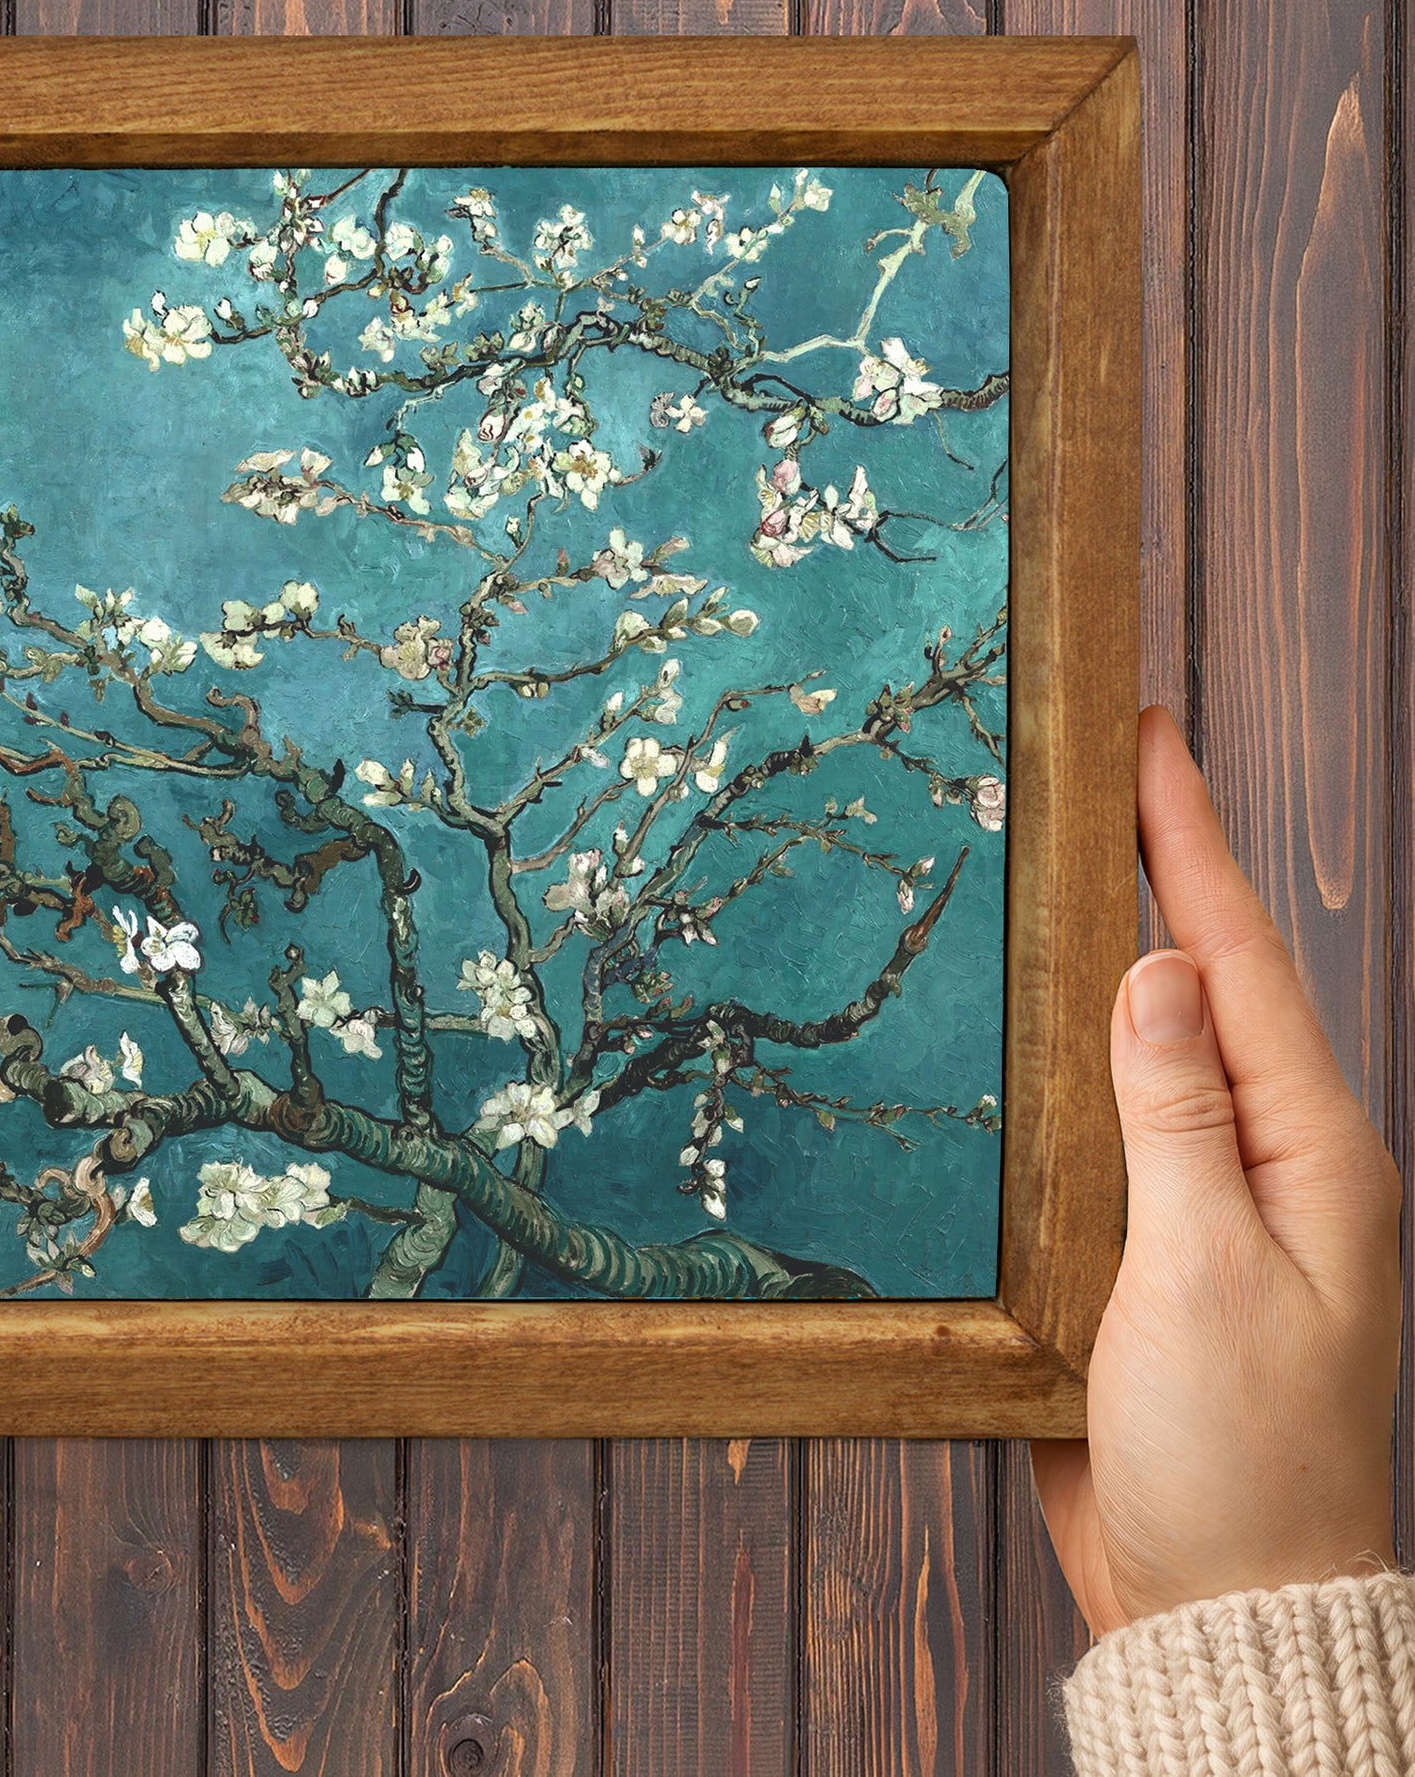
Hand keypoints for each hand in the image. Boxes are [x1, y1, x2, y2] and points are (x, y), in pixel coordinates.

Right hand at [1033, 706, 1400, 1636]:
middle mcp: (1271, 1159)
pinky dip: (1068, 1058)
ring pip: (1148, 1047)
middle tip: (1101, 765)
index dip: (1189, 838)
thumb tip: (1151, 970)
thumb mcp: (1204, 1276)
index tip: (1150, 734)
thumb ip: (1175, 1117)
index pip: (1238, 959)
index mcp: (1313, 1152)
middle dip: (1158, 866)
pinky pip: (1107, 1125)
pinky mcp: (1149, 1247)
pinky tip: (1025, 1027)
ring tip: (1056, 863)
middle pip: (1203, 981)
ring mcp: (1209, 1202)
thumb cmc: (1237, 1459)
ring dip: (1103, 953)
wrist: (1219, 1604)